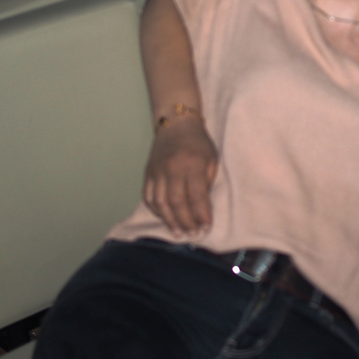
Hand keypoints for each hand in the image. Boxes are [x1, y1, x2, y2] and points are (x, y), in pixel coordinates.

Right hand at [143, 114, 217, 236]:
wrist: (176, 124)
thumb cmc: (199, 143)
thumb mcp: (211, 159)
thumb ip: (207, 182)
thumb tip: (202, 209)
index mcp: (192, 164)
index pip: (197, 195)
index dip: (202, 214)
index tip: (206, 227)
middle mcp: (172, 168)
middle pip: (177, 202)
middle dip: (186, 222)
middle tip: (194, 234)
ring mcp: (157, 171)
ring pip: (161, 202)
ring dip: (170, 221)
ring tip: (179, 233)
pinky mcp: (148, 173)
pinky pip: (149, 196)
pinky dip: (157, 210)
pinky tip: (166, 218)